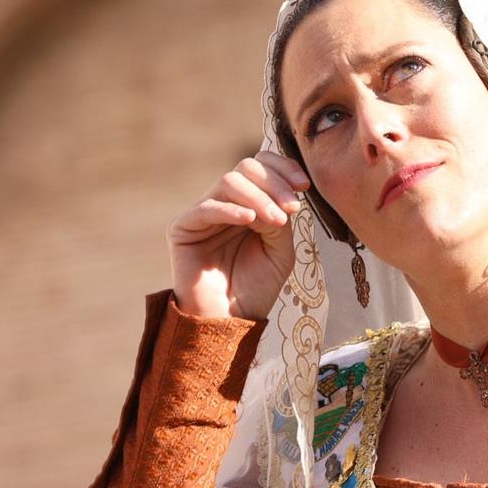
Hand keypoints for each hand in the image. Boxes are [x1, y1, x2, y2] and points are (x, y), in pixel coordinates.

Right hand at [169, 152, 310, 320]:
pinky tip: (249, 220)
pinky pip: (206, 207)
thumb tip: (278, 195)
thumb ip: (279, 218)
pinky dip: (231, 209)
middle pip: (247, 167)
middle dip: (274, 183)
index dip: (283, 168)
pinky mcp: (182, 228)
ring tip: (276, 221)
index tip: (304, 186)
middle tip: (291, 207)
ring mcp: (203, 213)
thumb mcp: (280, 250)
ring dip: (259, 197)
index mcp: (248, 203)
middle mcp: (225, 203)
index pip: (262, 166)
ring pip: (229, 181)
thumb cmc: (256, 287)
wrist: (231, 321)